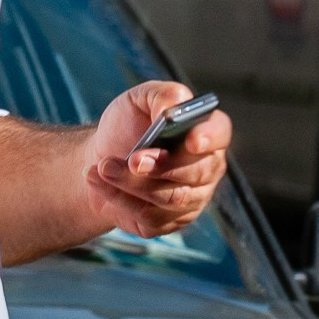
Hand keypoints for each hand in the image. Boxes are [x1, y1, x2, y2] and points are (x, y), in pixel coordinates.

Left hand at [83, 82, 229, 236]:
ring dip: (133, 183)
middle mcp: (206, 168)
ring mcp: (190, 199)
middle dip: (161, 166)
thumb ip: (160, 95)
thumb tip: (172, 109)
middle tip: (132, 159)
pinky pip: (150, 217)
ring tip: (103, 167)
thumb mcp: (138, 99)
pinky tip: (98, 181)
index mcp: (205, 131)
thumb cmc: (127, 126)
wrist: (101, 159)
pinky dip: (120, 198)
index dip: (209, 137)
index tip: (190, 138)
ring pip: (171, 198)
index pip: (220, 133)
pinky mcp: (168, 222)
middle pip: (196, 172)